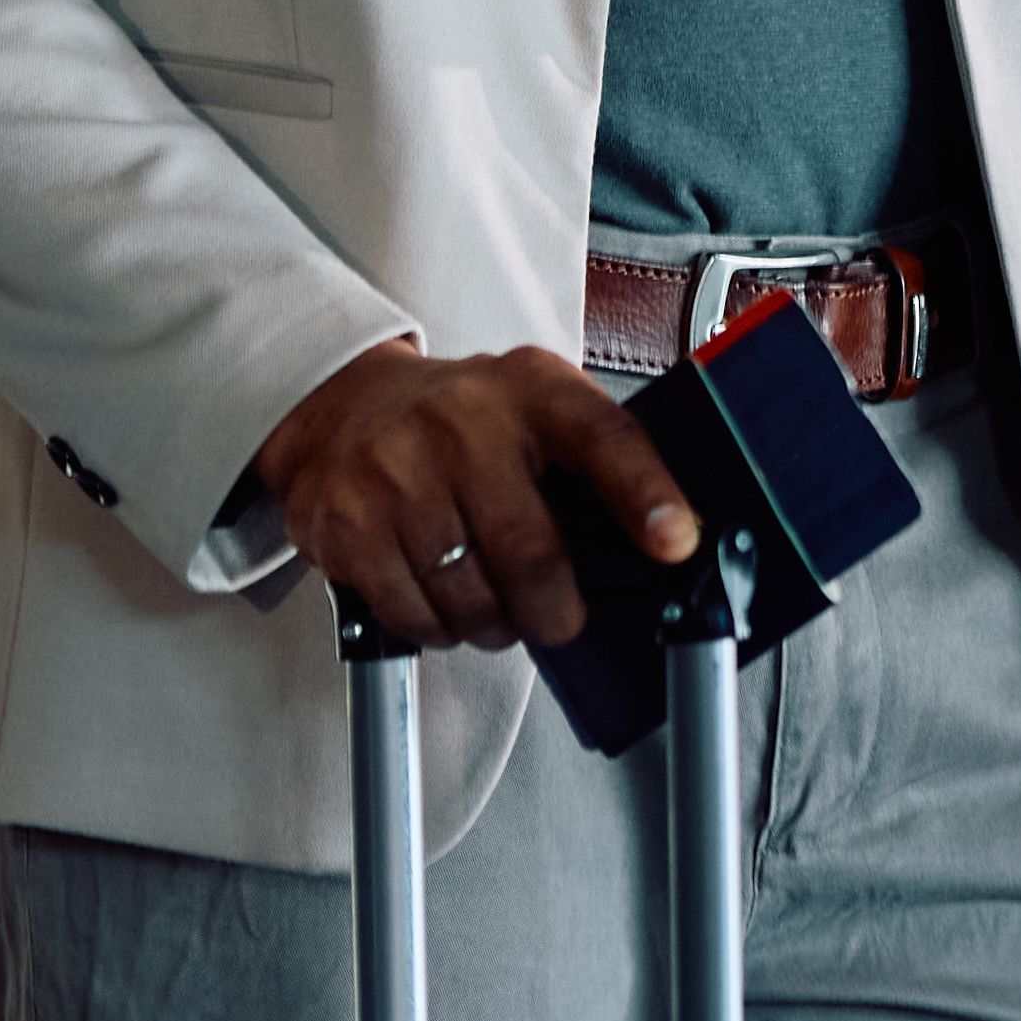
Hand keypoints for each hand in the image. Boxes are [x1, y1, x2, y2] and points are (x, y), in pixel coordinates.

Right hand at [255, 334, 698, 652]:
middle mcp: (461, 423)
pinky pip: (412, 615)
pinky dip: (438, 629)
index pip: (603, 436)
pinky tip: (440, 601)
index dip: (647, 493)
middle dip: (556, 613)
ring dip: (494, 626)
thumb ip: (594, 457)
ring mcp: (396, 471)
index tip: (676, 542)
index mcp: (529, 390)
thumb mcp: (534, 404)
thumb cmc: (459, 420)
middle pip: (532, 554)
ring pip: (470, 598)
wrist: (344, 407)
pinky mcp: (347, 522)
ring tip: (493, 606)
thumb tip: (668, 538)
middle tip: (558, 620)